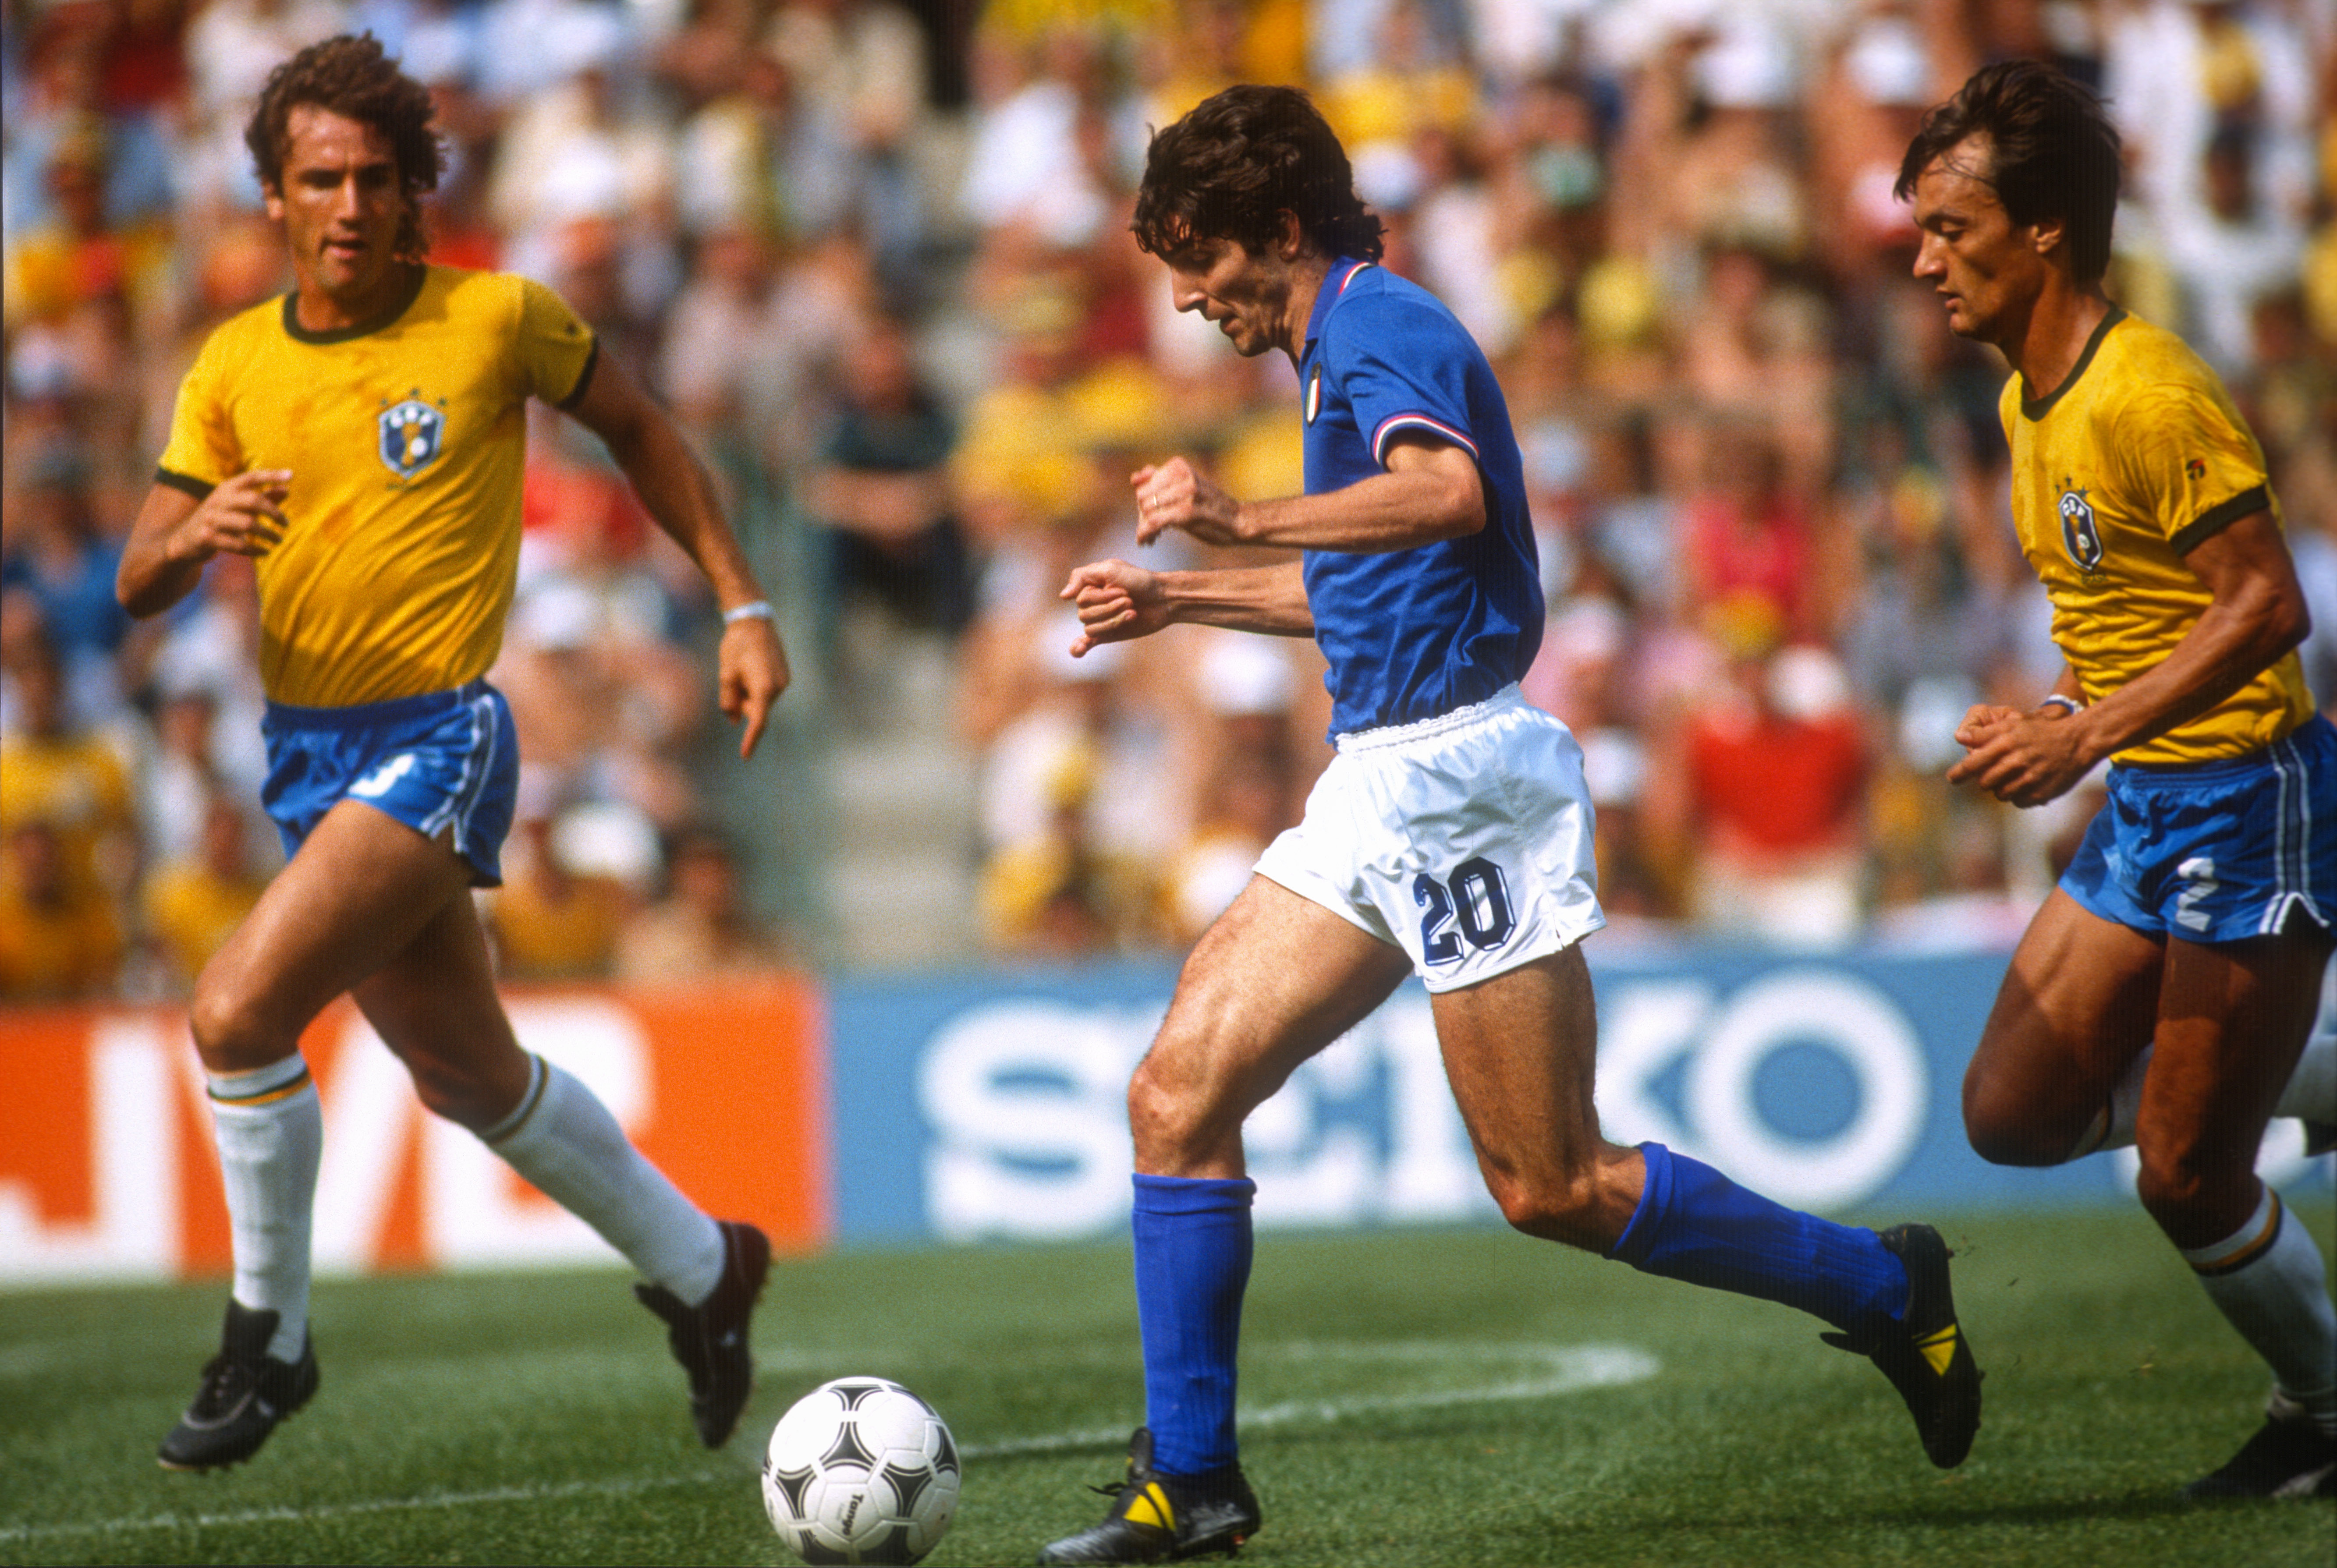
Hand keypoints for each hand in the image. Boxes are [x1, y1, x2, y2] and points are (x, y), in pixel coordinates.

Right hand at [171, 470, 290, 563]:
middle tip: (286, 523)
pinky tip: (265, 551)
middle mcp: (218, 500)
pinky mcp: (207, 538)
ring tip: (278, 540)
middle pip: (253, 500)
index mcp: (226, 489)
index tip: (291, 475)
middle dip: (274, 512)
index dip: (271, 475)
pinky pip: (239, 545)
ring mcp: (211, 519)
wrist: (184, 540)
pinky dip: (256, 549)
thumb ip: (262, 498)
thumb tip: (287, 489)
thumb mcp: (238, 506)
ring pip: (248, 524)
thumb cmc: (220, 520)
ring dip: (268, 534)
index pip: (250, 477)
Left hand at [718, 615, 789, 757]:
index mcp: (764, 688)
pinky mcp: (784, 674)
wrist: (753, 620)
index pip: (758, 721)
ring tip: (742, 668)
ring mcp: (784, 681)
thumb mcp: (725, 674)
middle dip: (743, 704)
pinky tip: (750, 666)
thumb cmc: (736, 646)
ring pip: (762, 700)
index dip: (751, 739)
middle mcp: (779, 687)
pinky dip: (756, 686)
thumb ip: (729, 701)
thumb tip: (734, 721)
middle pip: (758, 710)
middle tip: (732, 680)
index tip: (745, 755)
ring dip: (749, 693)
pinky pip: (767, 690)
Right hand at [1061, 558, 1170, 652]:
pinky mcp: (1109, 634)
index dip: (1102, 597)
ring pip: (1091, 628)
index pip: (1082, 599)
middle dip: (1110, 608)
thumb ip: (1082, 576)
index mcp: (1090, 587)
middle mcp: (1092, 604)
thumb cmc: (1140, 580)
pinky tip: (1078, 649)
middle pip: (1084, 615)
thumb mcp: (1111, 569)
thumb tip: (1062, 596)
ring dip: (1113, 620)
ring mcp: (1100, 620)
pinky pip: (1087, 643)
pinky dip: (1079, 647)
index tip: (1124, 589)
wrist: (1164, 598)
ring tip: (1132, 611)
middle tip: (1130, 600)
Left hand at [1131, 456, 1242, 545]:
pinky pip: (1153, 522)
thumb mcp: (1186, 486)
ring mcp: (1186, 492)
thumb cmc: (1209, 506)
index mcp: (1179, 466)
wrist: (1238, 520)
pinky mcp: (1187, 512)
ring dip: (1144, 527)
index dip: (1143, 503)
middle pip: (1142, 497)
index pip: (1143, 485)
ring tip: (1153, 537)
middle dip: (1143, 515)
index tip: (1150, 516)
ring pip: (1146, 510)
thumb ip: (1159, 479)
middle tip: (1152, 529)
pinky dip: (1145, 533)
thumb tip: (1134, 478)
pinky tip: (1146, 542)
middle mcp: (1182, 475)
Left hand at [1946, 703, 2097, 806]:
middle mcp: (2016, 763)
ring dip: (2002, 788)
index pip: (1973, 764)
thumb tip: (1959, 737)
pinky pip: (2018, 802)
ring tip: (2013, 776)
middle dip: (1986, 779)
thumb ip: (1984, 734)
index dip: (1959, 773)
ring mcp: (2029, 780)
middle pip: (1985, 783)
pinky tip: (2027, 783)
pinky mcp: (2040, 794)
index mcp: (2005, 744)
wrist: (2078, 741)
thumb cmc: (2040, 732)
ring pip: (2000, 794)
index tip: (1951, 779)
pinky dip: (2018, 796)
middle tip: (1995, 772)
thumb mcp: (2013, 724)